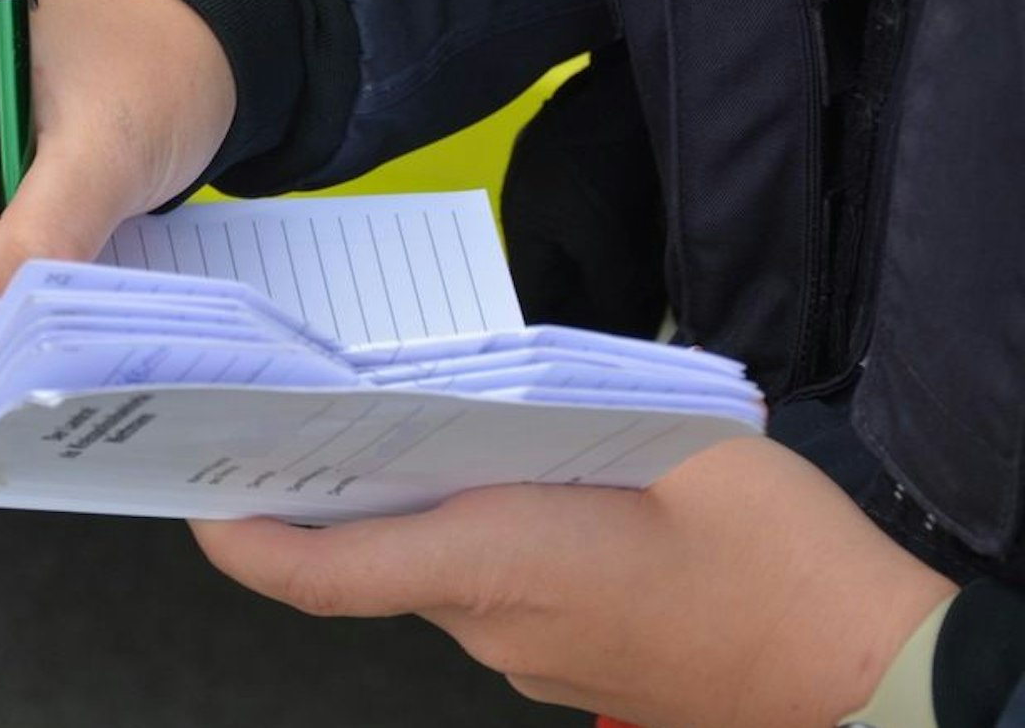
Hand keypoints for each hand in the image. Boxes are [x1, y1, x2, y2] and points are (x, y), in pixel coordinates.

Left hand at [191, 437, 956, 726]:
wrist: (860, 674)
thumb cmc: (775, 560)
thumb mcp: (672, 439)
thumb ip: (566, 403)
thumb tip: (498, 381)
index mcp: (494, 561)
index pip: (322, 572)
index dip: (242, 539)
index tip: (193, 496)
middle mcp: (488, 622)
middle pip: (367, 556)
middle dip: (325, 490)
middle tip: (291, 414)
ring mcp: (524, 654)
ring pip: (431, 567)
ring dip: (411, 504)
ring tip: (413, 420)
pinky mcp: (562, 662)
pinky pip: (485, 589)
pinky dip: (471, 532)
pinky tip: (509, 477)